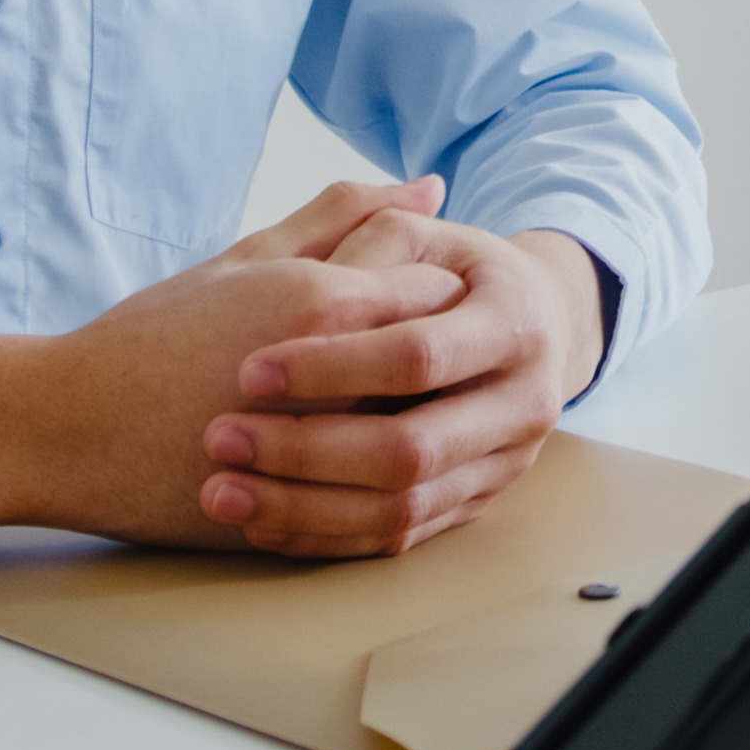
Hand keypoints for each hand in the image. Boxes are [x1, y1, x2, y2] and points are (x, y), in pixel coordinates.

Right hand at [0, 178, 460, 545]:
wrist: (65, 428)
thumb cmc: (150, 336)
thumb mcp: (247, 260)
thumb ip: (343, 217)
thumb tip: (429, 188)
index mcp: (322, 302)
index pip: (438, 287)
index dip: (439, 289)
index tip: (420, 292)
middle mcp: (334, 379)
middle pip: (443, 364)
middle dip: (444, 358)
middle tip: (418, 354)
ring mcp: (320, 455)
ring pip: (424, 437)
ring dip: (423, 420)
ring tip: (390, 404)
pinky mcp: (300, 511)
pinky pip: (385, 503)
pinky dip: (393, 481)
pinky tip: (368, 460)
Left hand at [192, 187, 610, 557]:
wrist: (531, 331)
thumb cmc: (456, 274)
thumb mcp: (419, 238)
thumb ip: (378, 225)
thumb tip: (389, 211)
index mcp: (514, 324)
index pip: (415, 356)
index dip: (331, 366)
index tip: (247, 370)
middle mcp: (526, 403)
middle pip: (409, 450)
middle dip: (305, 450)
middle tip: (219, 439)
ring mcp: (504, 463)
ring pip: (400, 508)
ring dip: (301, 506)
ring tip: (220, 492)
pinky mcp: (473, 504)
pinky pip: (398, 539)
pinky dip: (324, 535)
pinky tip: (260, 521)